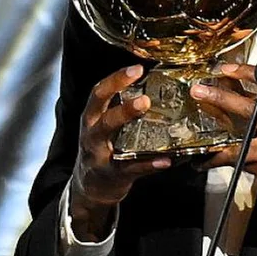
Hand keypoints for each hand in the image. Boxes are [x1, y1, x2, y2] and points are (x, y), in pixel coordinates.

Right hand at [70, 64, 169, 239]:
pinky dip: (149, 164)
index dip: (117, 79)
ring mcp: (100, 155)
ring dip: (128, 120)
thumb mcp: (106, 125)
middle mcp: (92, 133)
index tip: (137, 68)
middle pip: (103, 114)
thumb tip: (155, 86)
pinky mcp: (112, 175)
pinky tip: (166, 160)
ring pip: (111, 136)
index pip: (99, 93)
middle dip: (122, 101)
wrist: (91, 187)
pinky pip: (131, 169)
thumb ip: (123, 107)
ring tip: (147, 108)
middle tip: (144, 96)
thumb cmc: (104, 149)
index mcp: (93, 117)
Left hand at [189, 62, 256, 215]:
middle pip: (251, 107)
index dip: (248, 73)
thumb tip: (240, 94)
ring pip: (241, 133)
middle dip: (222, 96)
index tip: (227, 69)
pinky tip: (205, 159)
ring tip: (197, 124)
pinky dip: (217, 158)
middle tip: (201, 90)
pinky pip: (236, 158)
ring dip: (216, 127)